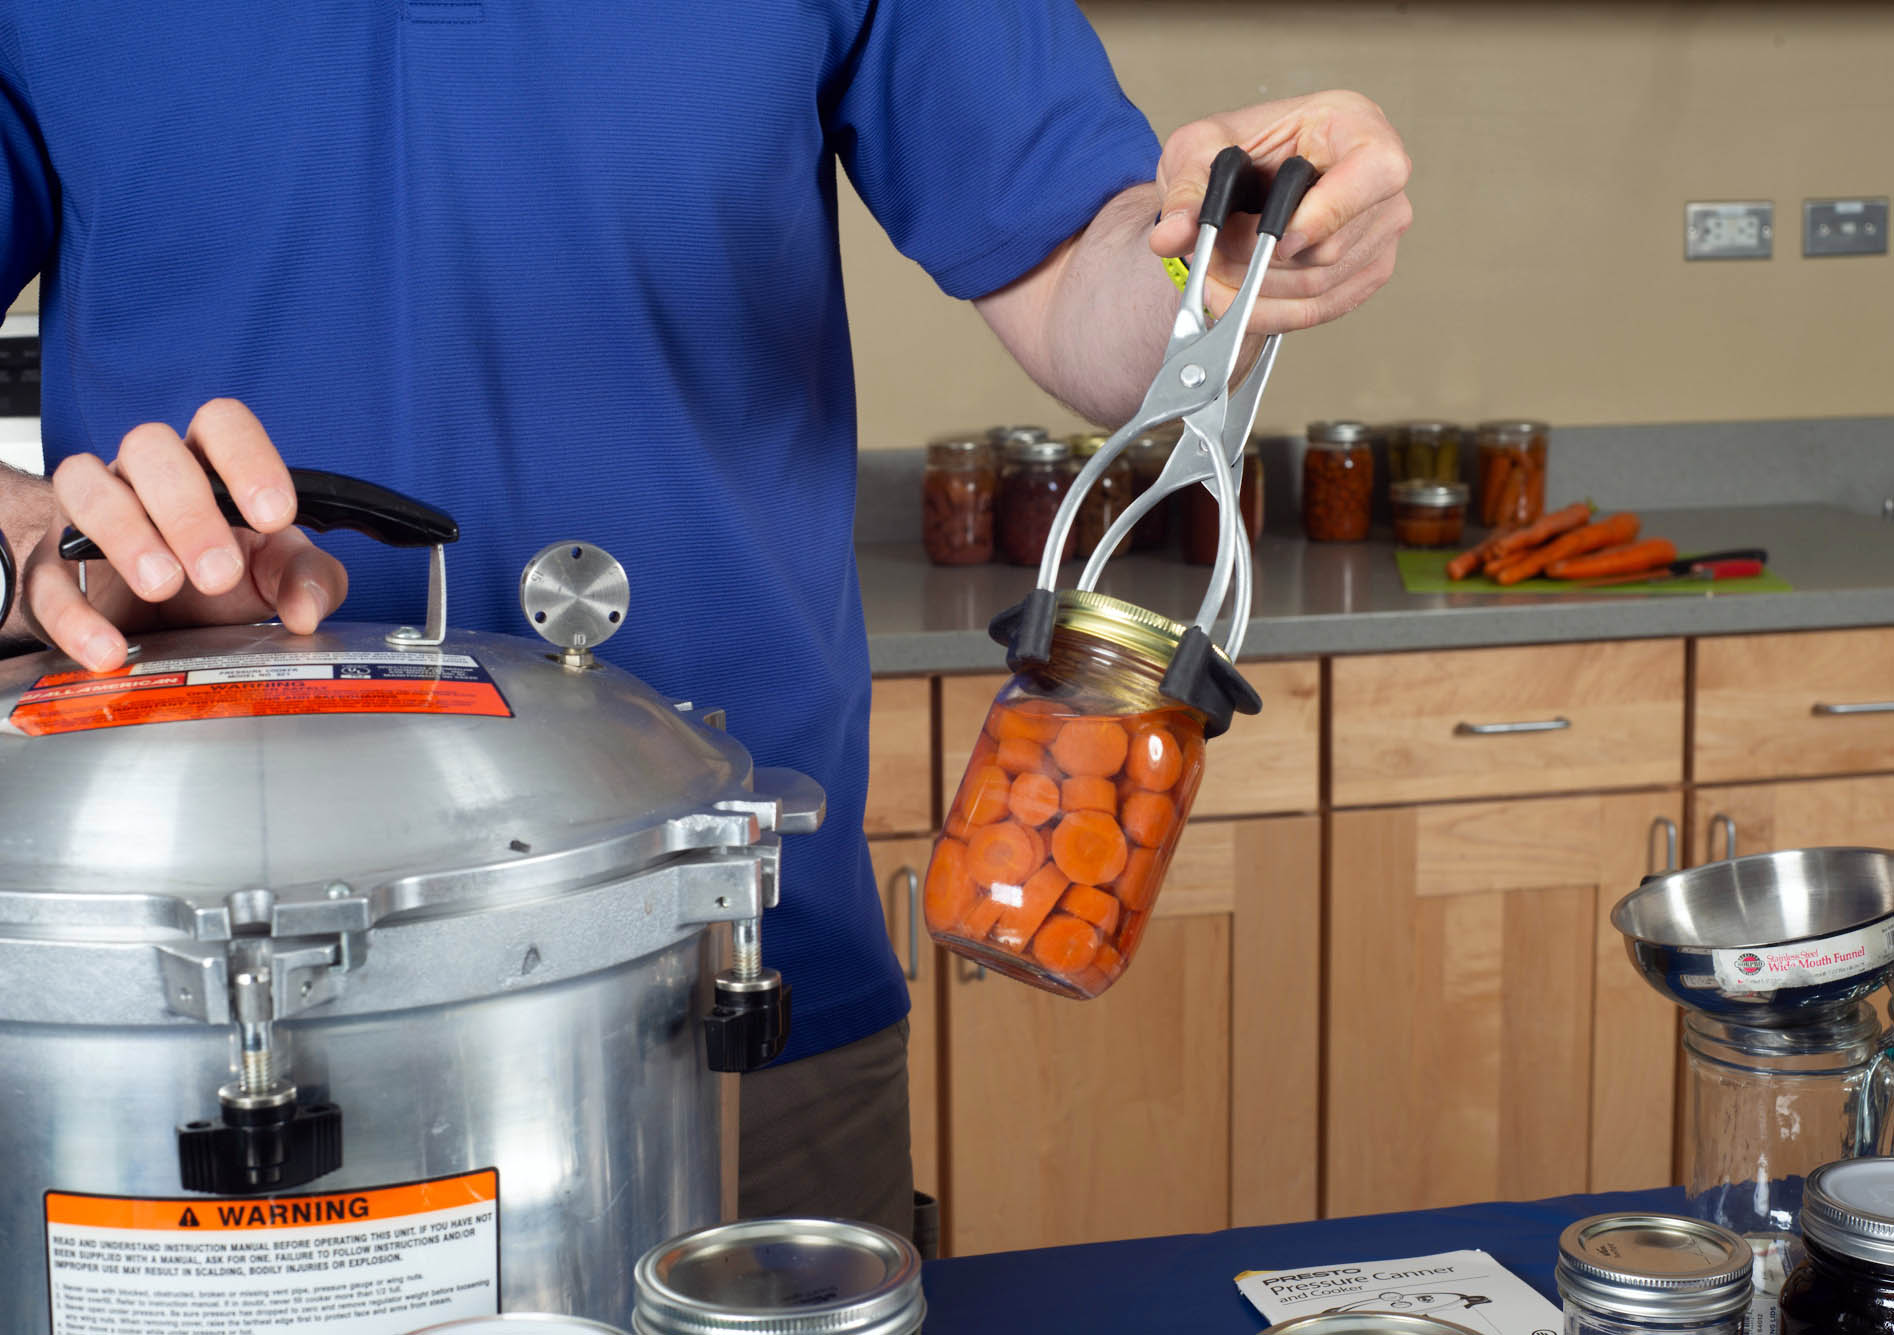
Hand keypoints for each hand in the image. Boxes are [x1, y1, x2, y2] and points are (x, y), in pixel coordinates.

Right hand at [21, 398, 347, 670]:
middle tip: (219, 574)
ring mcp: (87, 514)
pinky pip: (47, 581)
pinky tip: (110, 649)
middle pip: (151, 448)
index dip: (248, 459)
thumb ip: (307, 580)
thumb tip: (307, 609)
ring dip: (127, 535)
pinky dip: (76, 617)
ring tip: (163, 586)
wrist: (149, 616)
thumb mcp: (274, 575)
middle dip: (189, 511)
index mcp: (205, 462)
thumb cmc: (216, 573)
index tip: (274, 516)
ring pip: (85, 486)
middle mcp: (142, 474)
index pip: (221, 423)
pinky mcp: (51, 570)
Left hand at [1150, 90, 1412, 332]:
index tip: (1278, 241)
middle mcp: (1380, 180)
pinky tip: (1235, 302)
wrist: (1242, 182)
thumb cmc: (1241, 152)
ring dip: (1256, 291)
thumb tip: (1171, 235)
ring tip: (1213, 276)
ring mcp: (1380, 231)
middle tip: (1210, 259)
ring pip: (1321, 285)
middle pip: (1334, 245)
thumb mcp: (1199, 150)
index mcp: (1353, 124)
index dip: (1329, 213)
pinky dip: (1271, 313)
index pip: (1375, 171)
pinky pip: (1322, 309)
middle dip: (1260, 263)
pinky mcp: (1366, 271)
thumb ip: (1186, 189)